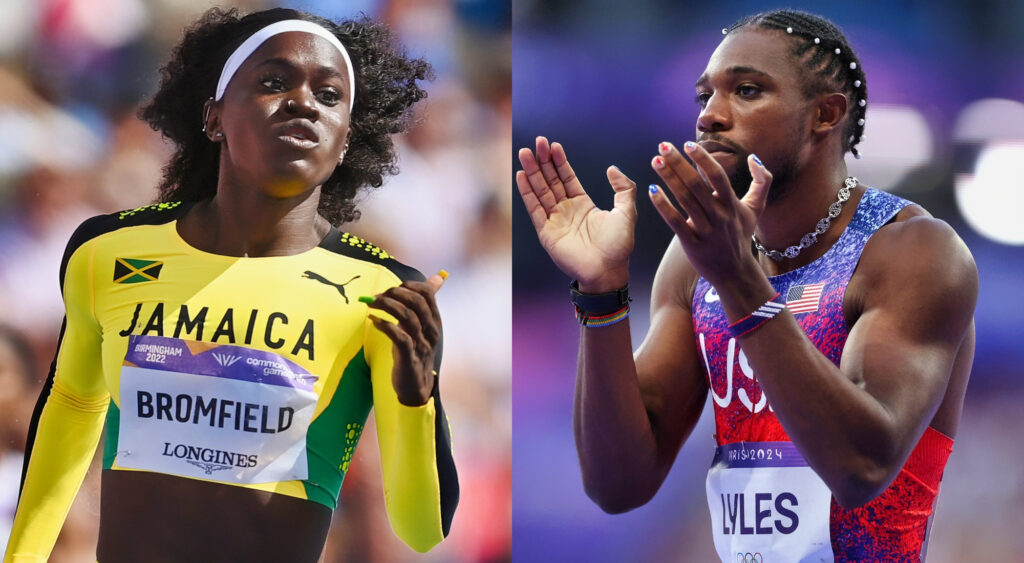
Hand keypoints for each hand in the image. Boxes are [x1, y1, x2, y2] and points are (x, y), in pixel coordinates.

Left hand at [363, 271, 445, 405]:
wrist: (416, 387)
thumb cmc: (416, 353)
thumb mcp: (422, 326)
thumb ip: (424, 304)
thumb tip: (437, 278)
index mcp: (435, 322)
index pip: (428, 294)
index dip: (410, 286)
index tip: (393, 288)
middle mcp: (431, 331)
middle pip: (417, 303)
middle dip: (395, 294)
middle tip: (377, 295)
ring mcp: (421, 344)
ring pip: (408, 317)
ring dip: (387, 306)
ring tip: (372, 304)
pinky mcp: (409, 357)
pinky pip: (399, 337)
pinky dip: (385, 326)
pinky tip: (374, 321)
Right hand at [516, 136, 636, 291]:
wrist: (608, 271)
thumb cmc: (619, 246)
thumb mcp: (627, 212)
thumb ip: (624, 188)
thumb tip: (612, 168)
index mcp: (582, 204)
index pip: (566, 177)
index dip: (559, 161)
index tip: (553, 145)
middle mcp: (565, 210)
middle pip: (550, 180)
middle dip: (543, 161)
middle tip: (537, 142)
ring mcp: (554, 220)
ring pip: (540, 190)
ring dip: (532, 172)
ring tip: (525, 152)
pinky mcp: (546, 232)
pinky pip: (535, 208)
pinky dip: (527, 192)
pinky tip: (522, 175)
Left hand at [647, 141, 771, 286]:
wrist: (735, 273)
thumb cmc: (741, 236)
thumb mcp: (756, 209)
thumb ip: (762, 182)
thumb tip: (754, 157)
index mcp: (732, 204)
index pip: (717, 176)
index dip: (703, 159)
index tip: (688, 144)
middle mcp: (719, 216)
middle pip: (696, 185)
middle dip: (679, 163)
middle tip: (663, 146)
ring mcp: (706, 231)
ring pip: (685, 200)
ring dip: (669, 178)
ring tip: (656, 161)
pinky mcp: (692, 245)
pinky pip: (676, 223)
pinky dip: (664, 206)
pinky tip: (652, 190)